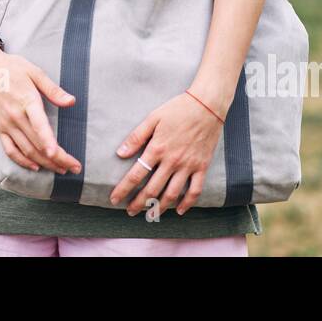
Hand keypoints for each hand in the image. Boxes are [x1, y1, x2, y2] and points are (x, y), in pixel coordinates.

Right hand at [0, 42, 81, 175]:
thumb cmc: (12, 68)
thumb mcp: (35, 72)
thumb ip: (53, 89)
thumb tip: (71, 101)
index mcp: (26, 100)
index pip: (38, 124)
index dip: (48, 141)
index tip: (58, 154)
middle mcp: (15, 116)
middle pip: (37, 143)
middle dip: (57, 158)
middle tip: (74, 167)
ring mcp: (5, 125)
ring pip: (26, 150)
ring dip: (44, 163)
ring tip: (61, 169)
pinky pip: (10, 150)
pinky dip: (23, 161)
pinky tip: (35, 166)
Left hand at [109, 90, 223, 215]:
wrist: (207, 106)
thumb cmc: (178, 109)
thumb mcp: (153, 118)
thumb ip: (136, 137)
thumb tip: (120, 153)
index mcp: (157, 148)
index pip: (136, 175)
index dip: (124, 189)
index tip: (114, 199)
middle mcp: (172, 161)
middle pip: (152, 189)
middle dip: (138, 203)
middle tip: (129, 211)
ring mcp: (188, 166)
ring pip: (171, 194)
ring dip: (159, 207)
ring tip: (149, 215)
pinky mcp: (201, 167)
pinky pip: (195, 191)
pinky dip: (187, 204)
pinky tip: (178, 210)